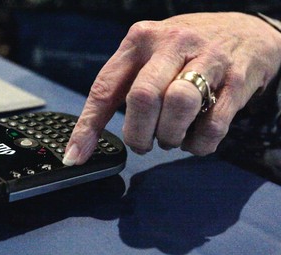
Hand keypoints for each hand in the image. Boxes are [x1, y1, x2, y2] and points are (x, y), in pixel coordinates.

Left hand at [63, 12, 280, 165]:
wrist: (244, 33)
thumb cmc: (184, 51)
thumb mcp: (147, 55)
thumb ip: (119, 87)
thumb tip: (86, 140)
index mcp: (141, 39)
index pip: (105, 87)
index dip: (88, 127)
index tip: (76, 156)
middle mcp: (173, 44)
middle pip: (142, 97)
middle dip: (138, 134)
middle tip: (142, 143)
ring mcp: (208, 60)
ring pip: (179, 105)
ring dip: (169, 136)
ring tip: (170, 137)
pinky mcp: (236, 82)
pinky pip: (212, 126)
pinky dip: (197, 144)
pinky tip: (194, 136)